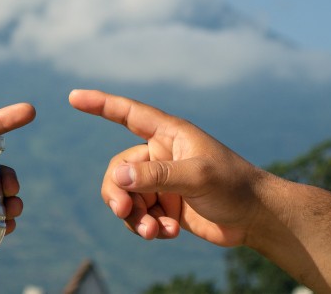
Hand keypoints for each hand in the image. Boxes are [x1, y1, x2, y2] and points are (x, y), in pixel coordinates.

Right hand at [69, 90, 273, 246]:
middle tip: (125, 212)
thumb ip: (156, 176)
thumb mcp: (197, 177)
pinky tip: (170, 234)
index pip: (127, 114)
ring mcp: (162, 182)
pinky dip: (148, 227)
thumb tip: (116, 177)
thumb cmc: (234, 186)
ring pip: (126, 197)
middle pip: (118, 170)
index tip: (73, 97)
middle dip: (118, 193)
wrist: (257, 219)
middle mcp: (161, 155)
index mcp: (169, 134)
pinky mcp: (166, 206)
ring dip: (135, 217)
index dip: (100, 104)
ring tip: (154, 232)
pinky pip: (139, 216)